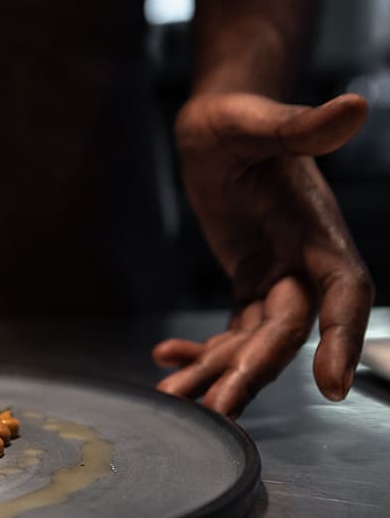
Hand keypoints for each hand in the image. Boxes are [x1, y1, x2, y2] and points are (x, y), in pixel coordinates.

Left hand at [153, 92, 373, 417]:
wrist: (217, 122)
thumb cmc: (239, 117)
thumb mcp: (258, 120)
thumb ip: (299, 127)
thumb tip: (353, 108)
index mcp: (316, 229)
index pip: (342, 292)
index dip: (342, 337)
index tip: (333, 385)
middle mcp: (303, 261)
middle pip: (286, 332)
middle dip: (252, 371)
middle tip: (213, 408)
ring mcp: (277, 275)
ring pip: (254, 341)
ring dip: (217, 371)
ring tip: (173, 396)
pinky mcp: (250, 279)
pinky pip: (233, 329)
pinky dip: (203, 349)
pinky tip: (165, 357)